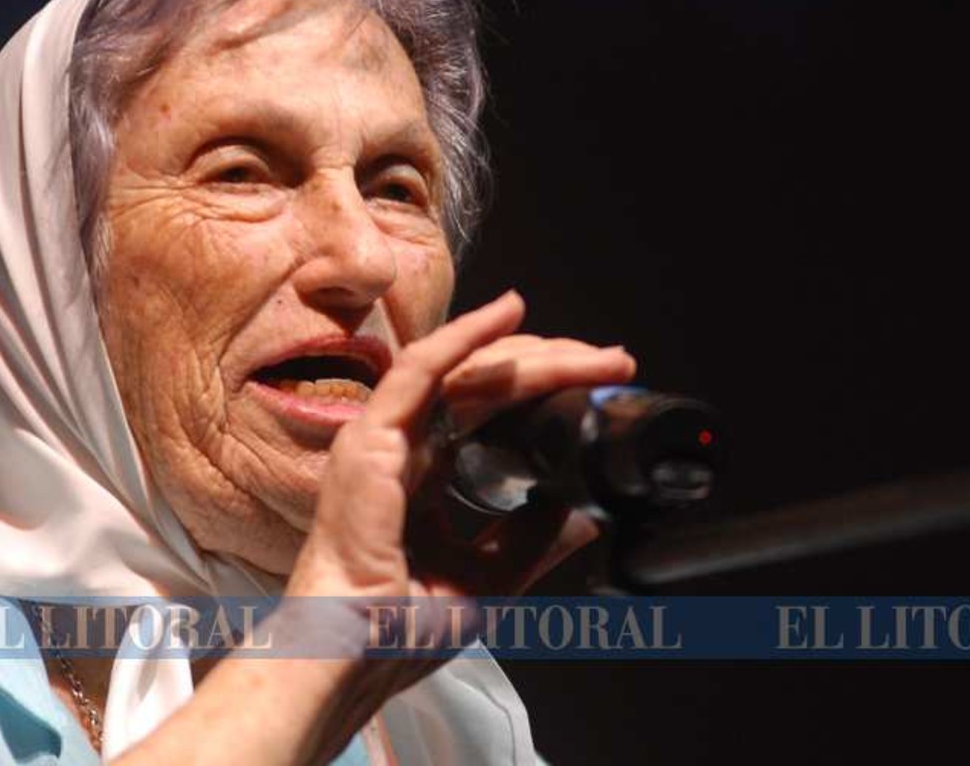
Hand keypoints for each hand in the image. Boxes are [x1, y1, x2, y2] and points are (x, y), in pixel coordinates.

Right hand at [288, 290, 636, 601]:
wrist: (358, 655)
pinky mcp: (373, 438)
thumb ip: (528, 540)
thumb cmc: (398, 629)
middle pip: (483, 383)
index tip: (600, 389)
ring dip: (530, 352)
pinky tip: (508, 315)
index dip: (544, 392)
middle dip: (552, 367)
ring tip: (589, 353)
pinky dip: (466, 337)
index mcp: (422, 476)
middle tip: (611, 363)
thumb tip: (579, 514)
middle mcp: (402, 447)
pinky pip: (423, 371)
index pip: (487, 411)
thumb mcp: (487, 579)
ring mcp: (384, 437)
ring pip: (464, 372)